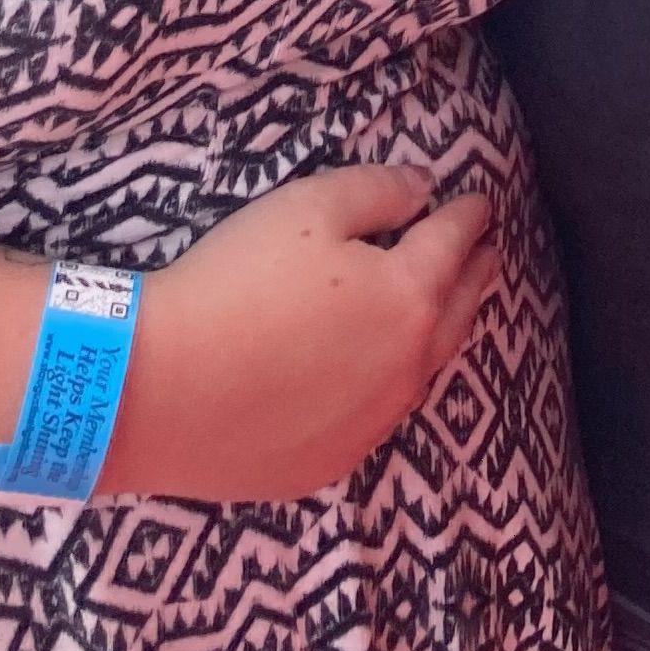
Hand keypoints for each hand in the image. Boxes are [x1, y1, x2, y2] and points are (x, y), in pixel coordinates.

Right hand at [100, 164, 501, 502]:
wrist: (162, 388)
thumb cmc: (235, 282)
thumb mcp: (307, 207)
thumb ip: (378, 191)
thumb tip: (424, 190)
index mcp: (409, 297)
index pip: (453, 244)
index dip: (468, 216)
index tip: (480, 203)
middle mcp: (407, 366)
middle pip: (457, 310)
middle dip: (476, 274)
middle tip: (487, 253)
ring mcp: (372, 422)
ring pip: (427, 369)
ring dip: (444, 331)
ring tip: (450, 308)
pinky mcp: (332, 460)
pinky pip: (382, 415)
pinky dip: (395, 383)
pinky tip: (382, 374)